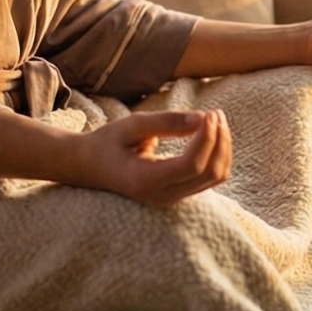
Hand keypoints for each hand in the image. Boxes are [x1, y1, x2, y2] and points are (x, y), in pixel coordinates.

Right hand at [76, 109, 232, 204]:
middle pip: (209, 173)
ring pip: (214, 177)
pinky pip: (209, 177)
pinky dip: (217, 155)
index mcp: (146, 180)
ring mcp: (171, 198)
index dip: (207, 138)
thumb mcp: (132, 125)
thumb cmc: (108, 142)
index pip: (191, 165)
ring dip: (222, 147)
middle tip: (215, 113)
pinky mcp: (177, 193)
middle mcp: (161, 195)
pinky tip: (211, 133)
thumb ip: (166, 122)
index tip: (210, 113)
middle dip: (220, 140)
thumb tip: (203, 118)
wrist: (90, 167)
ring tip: (215, 119)